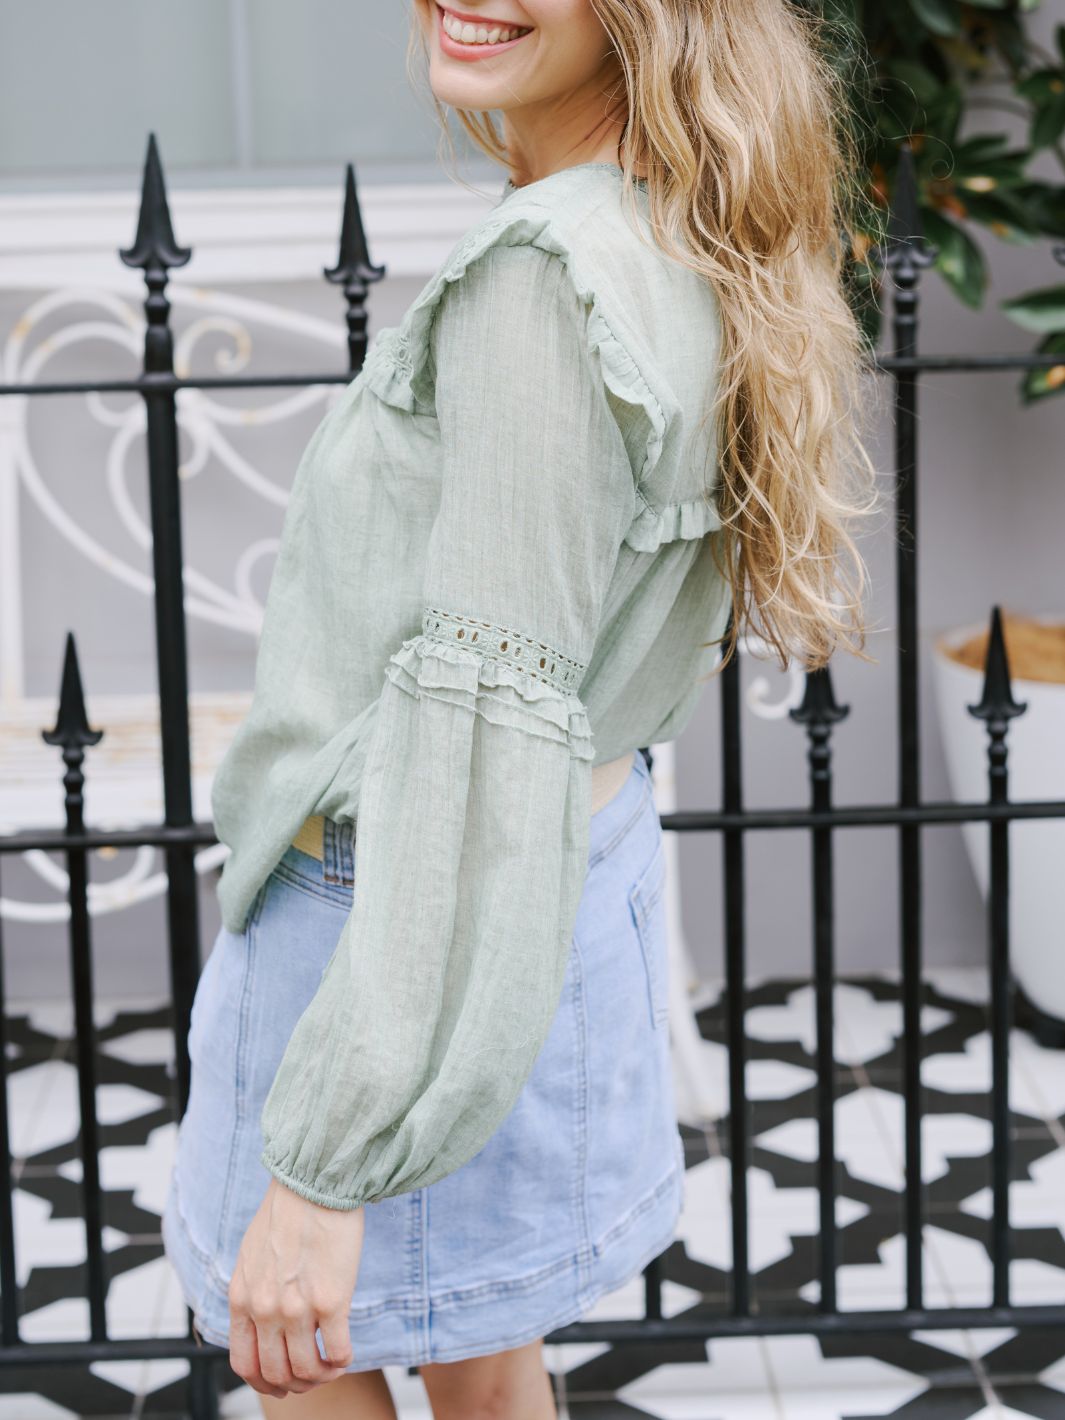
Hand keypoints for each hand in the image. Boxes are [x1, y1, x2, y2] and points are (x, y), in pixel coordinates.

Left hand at [227, 1176, 364, 1396]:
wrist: (314, 1181)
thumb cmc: (287, 1211)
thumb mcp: (251, 1256)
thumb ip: (252, 1292)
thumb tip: (260, 1320)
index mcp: (242, 1299)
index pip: (244, 1365)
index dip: (264, 1383)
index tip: (281, 1382)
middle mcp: (266, 1310)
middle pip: (276, 1374)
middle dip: (296, 1384)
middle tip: (312, 1375)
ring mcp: (298, 1309)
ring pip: (307, 1370)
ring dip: (321, 1376)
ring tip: (332, 1365)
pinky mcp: (332, 1300)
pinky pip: (339, 1352)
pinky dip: (343, 1361)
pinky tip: (346, 1352)